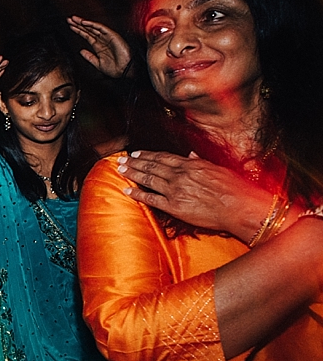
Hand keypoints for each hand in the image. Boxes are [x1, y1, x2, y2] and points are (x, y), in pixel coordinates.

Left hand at [68, 16, 131, 77]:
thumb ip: (89, 57)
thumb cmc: (115, 69)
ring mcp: (107, 37)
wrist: (125, 71)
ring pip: (93, 27)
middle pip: (88, 30)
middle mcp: (102, 40)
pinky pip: (101, 28)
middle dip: (78, 24)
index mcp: (99, 46)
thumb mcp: (98, 64)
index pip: (87, 36)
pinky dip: (92, 24)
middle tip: (69, 19)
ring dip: (83, 22)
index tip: (70, 27)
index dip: (78, 31)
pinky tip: (84, 22)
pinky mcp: (112, 36)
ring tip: (73, 19)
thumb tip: (81, 51)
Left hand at [117, 151, 270, 238]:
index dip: (147, 155)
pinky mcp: (174, 206)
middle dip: (134, 162)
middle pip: (152, 166)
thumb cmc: (234, 189)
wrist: (240, 207)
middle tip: (120, 159)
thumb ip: (201, 162)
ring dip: (132, 173)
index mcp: (191, 165)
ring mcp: (175, 190)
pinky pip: (151, 199)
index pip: (163, 157)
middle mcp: (180, 175)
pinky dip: (137, 194)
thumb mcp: (218, 169)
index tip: (135, 153)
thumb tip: (190, 155)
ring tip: (120, 170)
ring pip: (148, 179)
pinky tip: (126, 191)